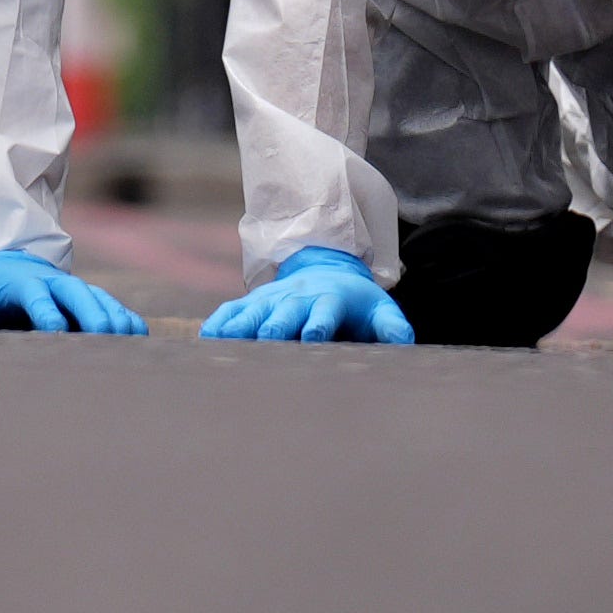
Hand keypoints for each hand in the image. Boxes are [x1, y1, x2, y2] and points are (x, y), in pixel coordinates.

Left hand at [0, 247, 147, 335]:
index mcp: (20, 280)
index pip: (35, 294)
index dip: (46, 310)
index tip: (54, 329)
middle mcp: (51, 281)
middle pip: (76, 293)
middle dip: (90, 312)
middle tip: (104, 334)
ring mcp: (71, 288)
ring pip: (97, 298)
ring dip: (113, 315)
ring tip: (129, 337)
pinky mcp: (83, 299)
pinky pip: (109, 305)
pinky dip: (124, 316)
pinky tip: (139, 334)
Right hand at [201, 244, 413, 344]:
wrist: (329, 270)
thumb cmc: (357, 301)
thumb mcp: (380, 309)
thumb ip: (391, 325)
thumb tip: (405, 340)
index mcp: (330, 298)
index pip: (326, 311)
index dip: (320, 323)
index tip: (314, 338)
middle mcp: (299, 295)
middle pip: (287, 311)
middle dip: (277, 325)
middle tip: (269, 341)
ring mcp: (275, 297)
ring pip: (256, 309)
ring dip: (242, 325)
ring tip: (223, 342)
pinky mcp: (257, 301)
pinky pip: (236, 309)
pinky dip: (221, 321)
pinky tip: (206, 337)